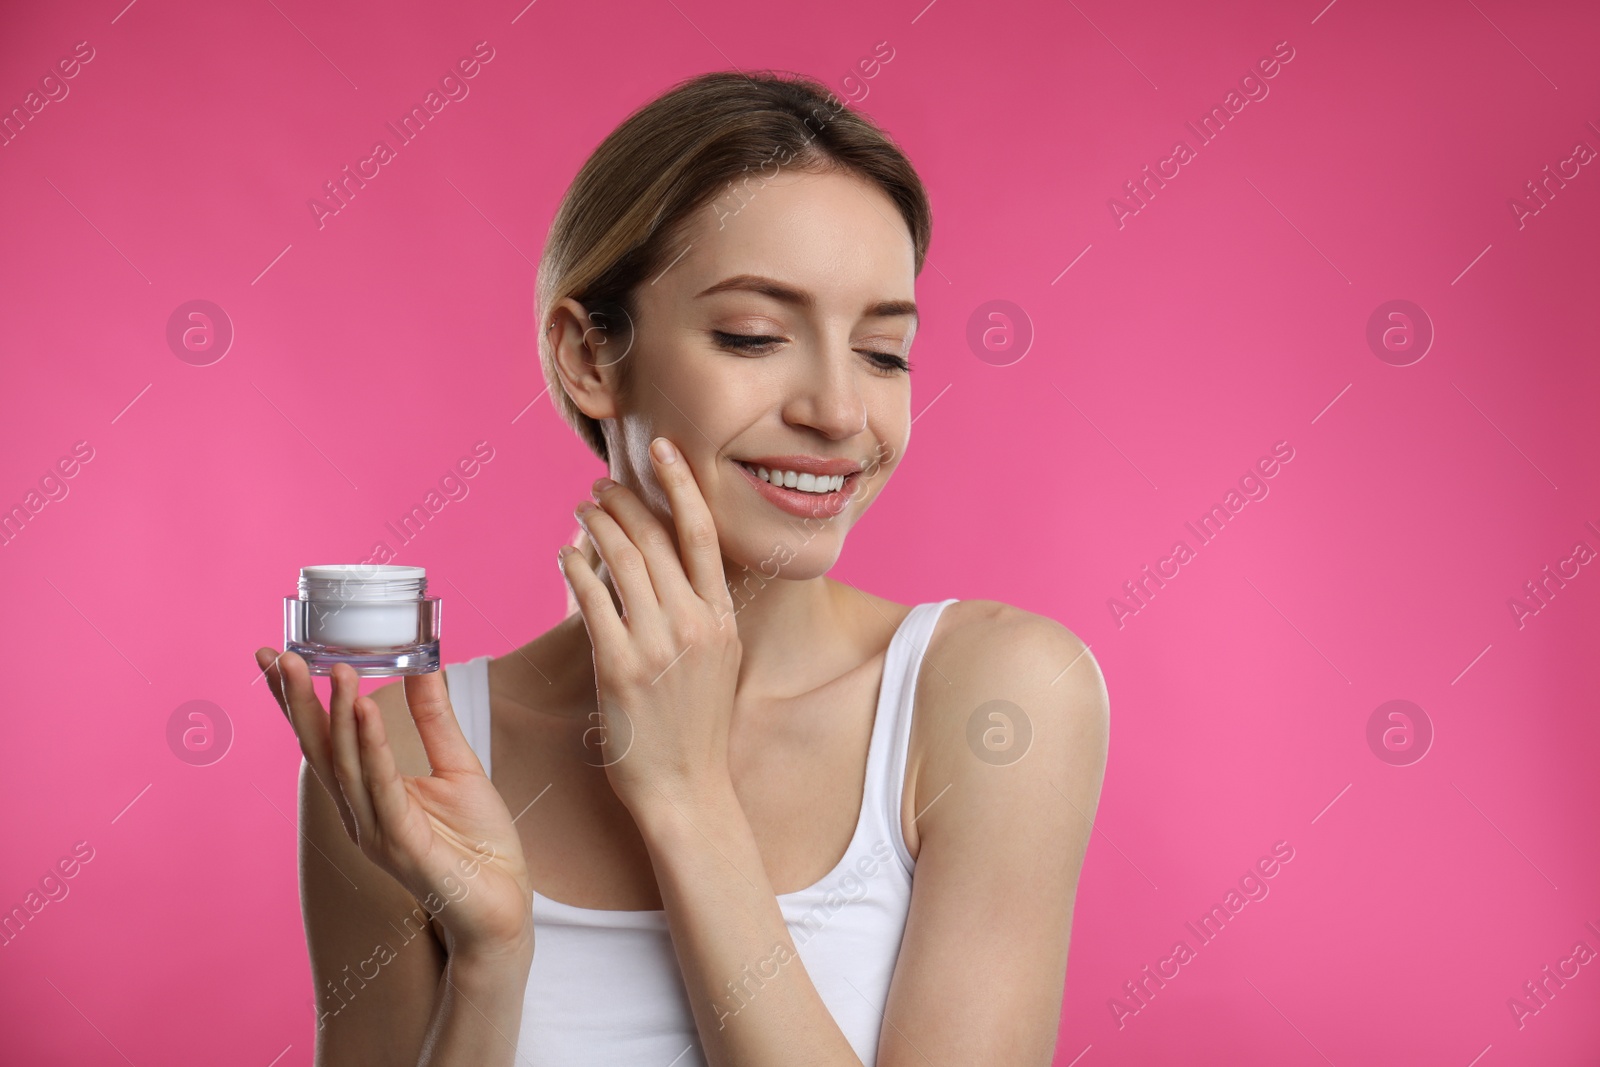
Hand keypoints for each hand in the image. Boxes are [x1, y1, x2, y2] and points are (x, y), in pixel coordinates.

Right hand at [254, 649, 535, 959]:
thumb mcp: (457, 765)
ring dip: (339, 715)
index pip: (322, 740)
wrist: (504, 904)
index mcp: (366, 795)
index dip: (295, 701)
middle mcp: (360, 813)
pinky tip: (365, 709)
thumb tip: (423, 663)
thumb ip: (433, 717)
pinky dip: (372, 747)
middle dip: (298, 702)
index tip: (273, 657)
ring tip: (337, 669)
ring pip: (348, 765)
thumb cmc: (478, 844)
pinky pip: (383, 787)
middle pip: (320, 750)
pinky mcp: (402, 844)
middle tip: (282, 655)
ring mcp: (376, 831)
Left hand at [559, 436, 741, 817]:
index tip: (664, 451)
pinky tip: (564, 555)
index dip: (681, 485)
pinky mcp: (620, 667)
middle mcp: (694, 623)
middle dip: (625, 500)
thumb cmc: (696, 731)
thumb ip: (699, 615)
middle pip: (656, 538)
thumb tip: (670, 573)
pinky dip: (576, 568)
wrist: (689, 791)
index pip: (702, 534)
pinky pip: (593, 601)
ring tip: (581, 509)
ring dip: (597, 525)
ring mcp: (658, 644)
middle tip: (601, 484)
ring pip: (624, 560)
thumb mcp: (716, 663)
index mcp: (722, 619)